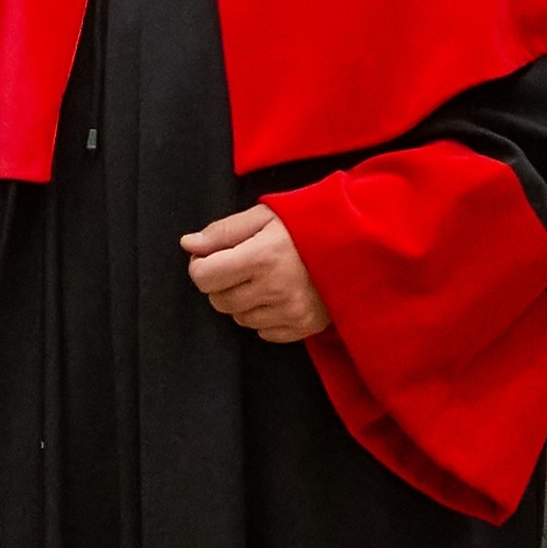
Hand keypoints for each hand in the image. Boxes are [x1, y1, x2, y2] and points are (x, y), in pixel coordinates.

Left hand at [181, 203, 328, 341]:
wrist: (358, 244)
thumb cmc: (306, 225)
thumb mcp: (264, 216)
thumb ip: (223, 232)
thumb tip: (188, 245)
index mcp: (262, 257)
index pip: (203, 277)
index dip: (201, 266)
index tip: (213, 257)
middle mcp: (275, 289)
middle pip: (218, 301)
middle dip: (222, 283)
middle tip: (243, 266)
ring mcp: (290, 311)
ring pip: (239, 318)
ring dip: (243, 300)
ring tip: (266, 278)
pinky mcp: (303, 327)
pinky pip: (263, 331)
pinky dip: (264, 316)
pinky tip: (280, 294)